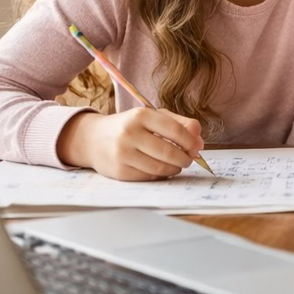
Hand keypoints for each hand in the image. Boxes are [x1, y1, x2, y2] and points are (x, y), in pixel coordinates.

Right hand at [59, 108, 204, 180]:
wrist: (93, 139)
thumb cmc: (130, 126)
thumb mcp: (154, 117)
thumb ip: (181, 124)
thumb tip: (199, 143)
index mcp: (141, 115)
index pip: (175, 130)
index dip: (190, 142)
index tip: (195, 147)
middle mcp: (130, 133)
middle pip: (169, 152)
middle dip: (185, 158)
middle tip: (188, 159)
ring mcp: (122, 153)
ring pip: (160, 168)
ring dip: (174, 169)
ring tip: (177, 165)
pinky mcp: (118, 171)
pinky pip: (148, 177)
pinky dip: (160, 176)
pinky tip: (161, 170)